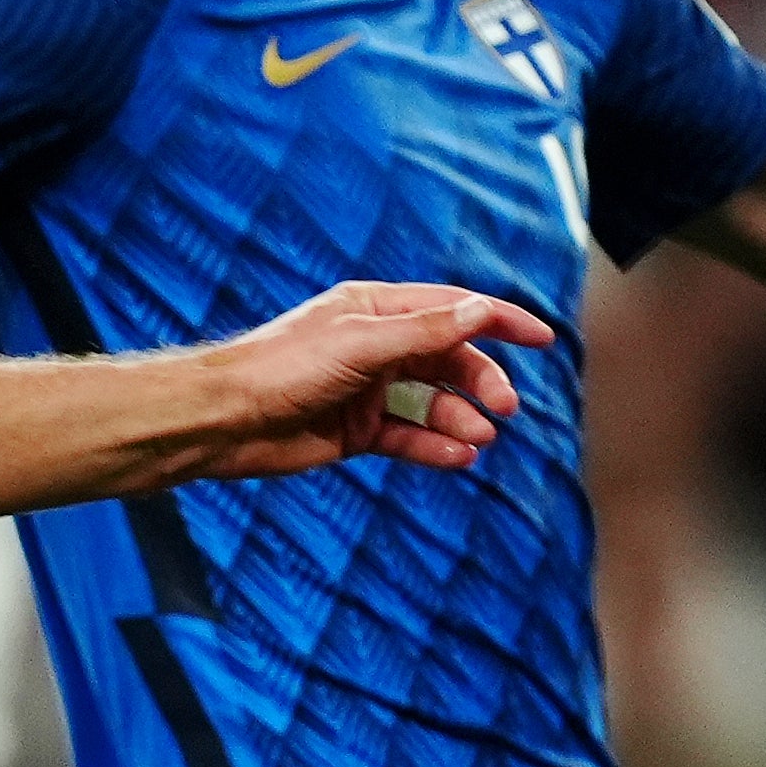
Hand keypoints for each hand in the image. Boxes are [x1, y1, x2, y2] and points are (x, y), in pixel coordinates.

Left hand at [163, 283, 559, 483]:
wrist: (224, 421)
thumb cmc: (281, 368)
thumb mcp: (362, 344)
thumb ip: (425, 331)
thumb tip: (480, 311)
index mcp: (374, 309)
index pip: (451, 308)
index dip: (498, 321)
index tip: (541, 339)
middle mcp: (375, 346)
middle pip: (449, 359)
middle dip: (481, 381)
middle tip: (504, 408)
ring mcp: (368, 390)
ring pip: (432, 402)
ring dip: (460, 418)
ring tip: (478, 439)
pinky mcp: (356, 432)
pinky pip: (408, 437)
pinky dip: (434, 447)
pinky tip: (457, 458)